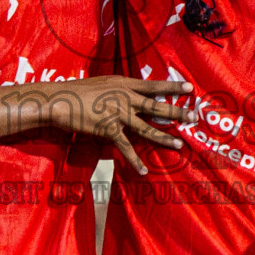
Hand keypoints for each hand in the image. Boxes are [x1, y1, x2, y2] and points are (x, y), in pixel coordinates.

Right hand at [39, 77, 195, 174]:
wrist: (61, 101)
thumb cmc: (78, 91)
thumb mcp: (103, 83)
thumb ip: (119, 88)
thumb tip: (131, 93)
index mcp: (124, 84)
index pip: (153, 85)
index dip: (172, 86)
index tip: (190, 87)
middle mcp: (125, 97)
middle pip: (156, 106)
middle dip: (177, 111)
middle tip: (193, 117)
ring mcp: (118, 113)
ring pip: (147, 128)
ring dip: (164, 137)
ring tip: (179, 144)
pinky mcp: (109, 129)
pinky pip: (126, 147)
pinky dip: (135, 161)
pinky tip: (144, 171)